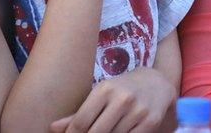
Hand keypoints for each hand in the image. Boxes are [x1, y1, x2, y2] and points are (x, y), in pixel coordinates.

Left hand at [49, 67, 175, 132]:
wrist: (157, 82)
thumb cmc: (121, 90)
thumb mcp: (100, 95)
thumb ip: (78, 114)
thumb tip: (53, 128)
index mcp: (105, 89)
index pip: (81, 122)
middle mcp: (122, 98)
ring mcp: (138, 111)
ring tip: (107, 130)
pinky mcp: (151, 122)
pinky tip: (119, 132)